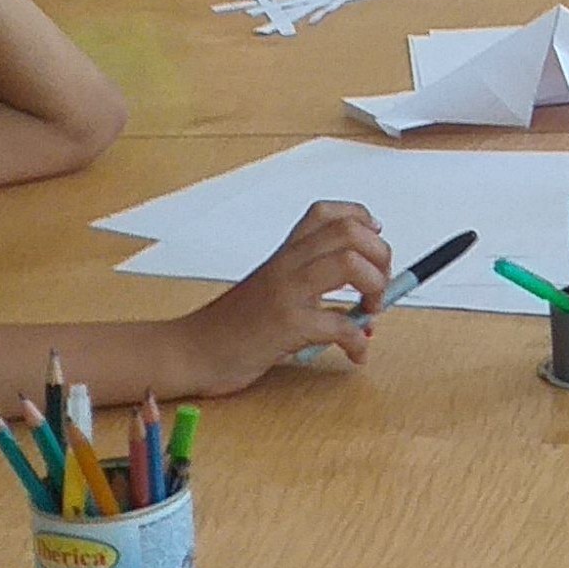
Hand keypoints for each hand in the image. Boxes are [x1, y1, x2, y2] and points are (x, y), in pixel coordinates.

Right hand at [183, 201, 391, 390]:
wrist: (188, 351)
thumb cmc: (232, 326)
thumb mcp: (270, 290)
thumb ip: (307, 285)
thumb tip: (362, 297)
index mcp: (284, 254)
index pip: (325, 214)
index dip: (360, 219)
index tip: (374, 239)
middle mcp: (286, 265)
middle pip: (349, 232)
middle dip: (380, 256)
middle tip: (379, 286)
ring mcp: (286, 292)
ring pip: (349, 263)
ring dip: (375, 287)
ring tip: (371, 313)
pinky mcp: (285, 325)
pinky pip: (339, 325)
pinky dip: (359, 341)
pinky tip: (356, 354)